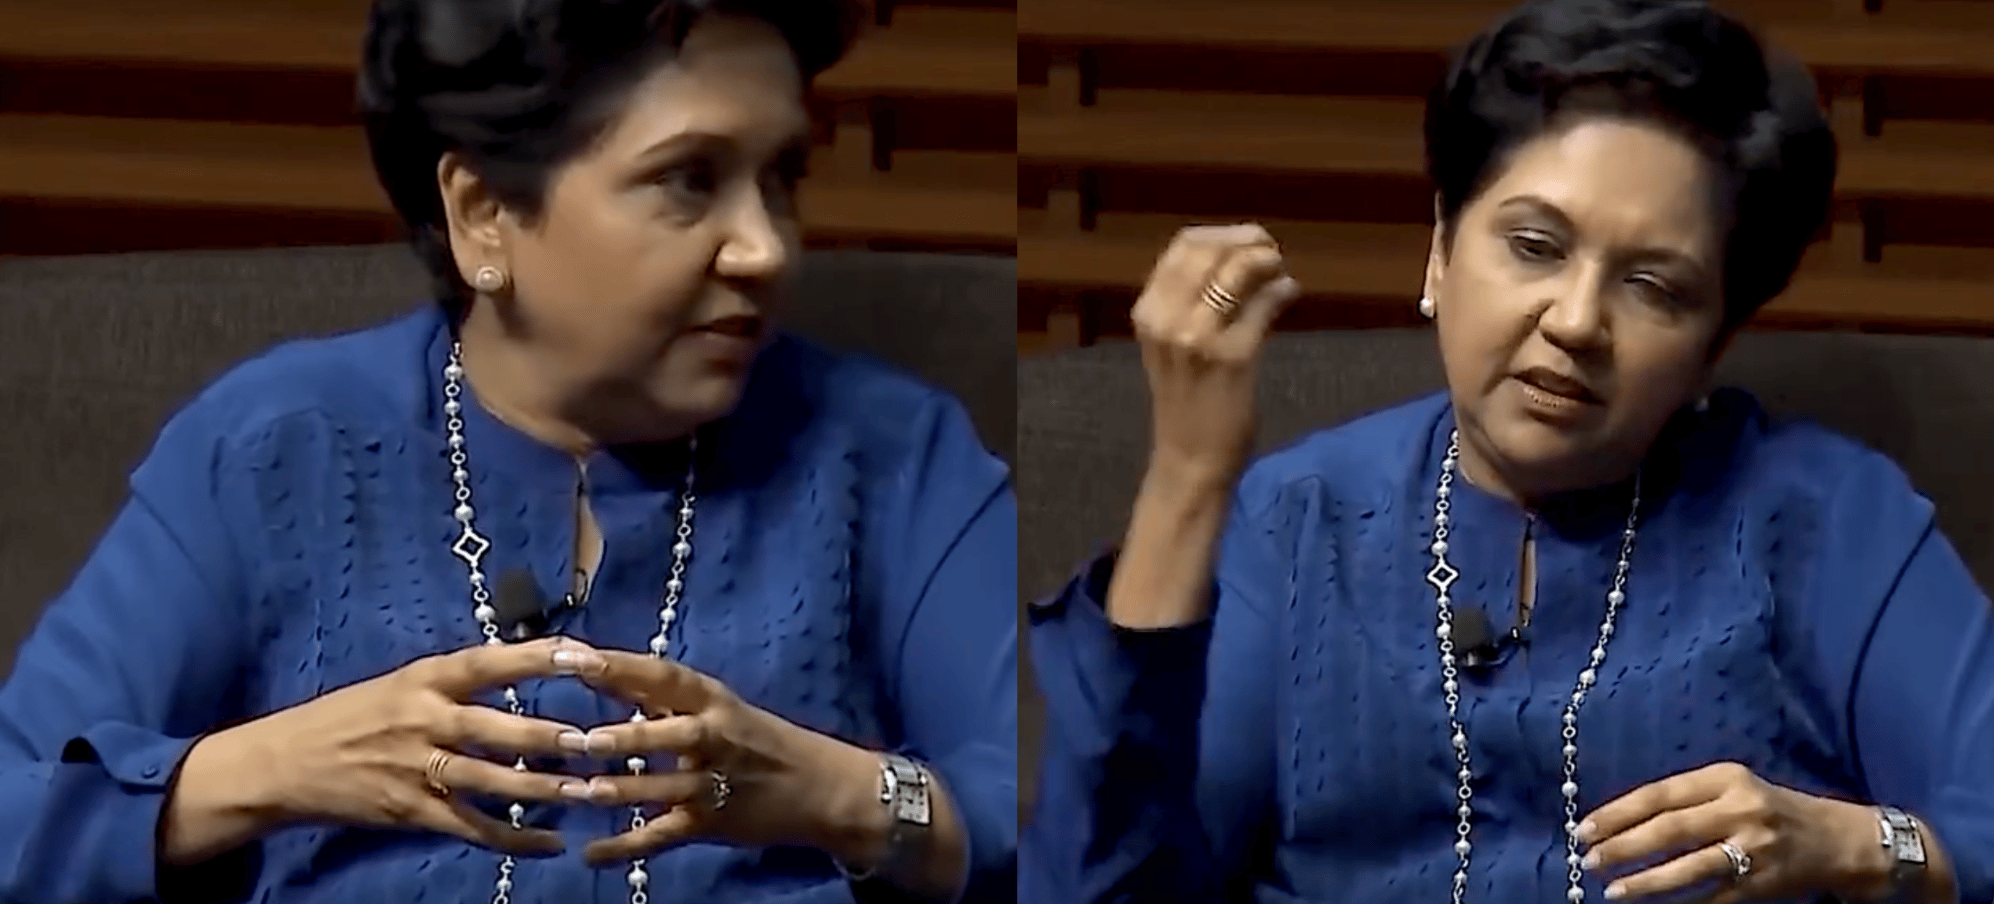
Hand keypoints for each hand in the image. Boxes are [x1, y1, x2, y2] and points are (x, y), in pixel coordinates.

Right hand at [176, 637, 595, 860]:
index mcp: (425, 679)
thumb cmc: (354, 715)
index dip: (539, 657)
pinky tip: (551, 844)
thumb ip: (459, 680)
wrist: (286, 763)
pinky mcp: (412, 811)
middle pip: (497, 728)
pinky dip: (514, 838)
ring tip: (592, 792)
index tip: (587, 655)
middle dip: (552, 737)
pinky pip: (472, 827)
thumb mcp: (404, 683)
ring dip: (545, 790)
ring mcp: (417, 768)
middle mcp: (423, 720)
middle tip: (603, 741)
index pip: (490, 662)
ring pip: (492, 781)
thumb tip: (527, 663)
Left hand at [564, 650, 878, 865]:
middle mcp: (716, 738)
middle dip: (631, 737)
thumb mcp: (717, 709)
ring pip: (668, 788)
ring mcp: (715, 784)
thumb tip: (599, 670)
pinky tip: (589, 854)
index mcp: (713, 701)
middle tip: (587, 738)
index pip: (664, 676)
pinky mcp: (711, 824)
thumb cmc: (758, 740)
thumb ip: (660, 697)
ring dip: (627, 791)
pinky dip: (626, 846)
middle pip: (673, 735)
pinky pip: (665, 836)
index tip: (575, 658)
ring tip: (586, 792)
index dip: (620, 667)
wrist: (822, 788)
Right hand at [1131, 223, 1300, 485]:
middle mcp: (1167, 318)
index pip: (1183, 246)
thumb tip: (1237, 256)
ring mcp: (1198, 338)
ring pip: (1238, 271)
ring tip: (1279, 272)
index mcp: (1148, 311)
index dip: (1222, 234)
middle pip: (1211, 250)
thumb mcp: (1171, 344)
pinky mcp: (1233, 357)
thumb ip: (1189, 302)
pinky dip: (1281, 291)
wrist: (1189, 459)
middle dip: (1248, 242)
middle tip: (1271, 252)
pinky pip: (1263, 305)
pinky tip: (1289, 293)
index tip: (1247, 241)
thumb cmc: (1185, 401)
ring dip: (1267, 262)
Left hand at [1577, 761, 1881, 901]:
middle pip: (1670, 829)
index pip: (1660, 794)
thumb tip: (1621, 819)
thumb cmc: (1772, 809)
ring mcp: (1755, 848)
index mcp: (1726, 778)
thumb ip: (1685, 798)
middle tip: (1590, 859)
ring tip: (1612, 889)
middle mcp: (1741, 809)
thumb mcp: (1733, 788)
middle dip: (1623, 846)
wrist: (1842, 840)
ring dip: (1646, 881)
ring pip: (1689, 867)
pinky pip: (1713, 897)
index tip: (1584, 827)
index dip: (1618, 812)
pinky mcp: (1764, 884)